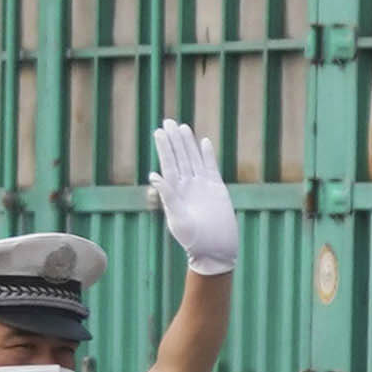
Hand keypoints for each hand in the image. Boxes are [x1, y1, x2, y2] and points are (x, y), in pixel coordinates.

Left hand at [146, 119, 238, 277]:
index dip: (164, 147)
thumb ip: (168, 196)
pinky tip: (203, 142)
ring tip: (182, 127)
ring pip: (194, 159)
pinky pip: (211, 167)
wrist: (215, 250)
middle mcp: (187, 186)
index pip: (168, 164)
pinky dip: (207, 155)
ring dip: (188, 144)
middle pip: (180, 157)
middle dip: (174, 140)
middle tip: (168, 121)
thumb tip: (155, 175)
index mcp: (175, 192)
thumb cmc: (193, 240)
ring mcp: (202, 187)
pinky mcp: (217, 189)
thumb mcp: (177, 219)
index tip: (159, 132)